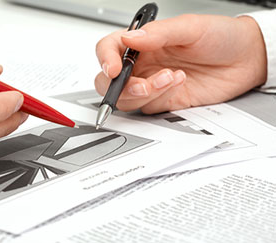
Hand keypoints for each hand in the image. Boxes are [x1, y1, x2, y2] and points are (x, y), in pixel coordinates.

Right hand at [95, 14, 266, 113]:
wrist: (246, 60)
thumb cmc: (220, 37)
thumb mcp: (190, 27)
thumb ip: (158, 33)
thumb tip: (129, 38)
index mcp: (142, 42)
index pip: (109, 49)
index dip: (105, 60)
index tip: (114, 69)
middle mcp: (143, 64)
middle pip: (109, 81)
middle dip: (121, 87)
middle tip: (142, 84)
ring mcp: (152, 84)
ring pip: (127, 98)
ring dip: (145, 93)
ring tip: (170, 77)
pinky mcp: (164, 100)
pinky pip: (149, 106)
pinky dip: (161, 97)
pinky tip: (178, 83)